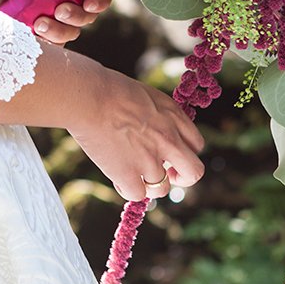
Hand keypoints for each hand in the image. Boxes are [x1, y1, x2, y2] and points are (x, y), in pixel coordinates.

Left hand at [0, 0, 114, 45]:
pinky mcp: (46, 40)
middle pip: (90, 15)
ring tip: (40, 23)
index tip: (89, 2)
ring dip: (61, 30)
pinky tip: (33, 34)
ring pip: (73, 32)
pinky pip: (56, 45)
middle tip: (60, 10)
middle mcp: (71, 3)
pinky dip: (48, 41)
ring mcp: (59, 23)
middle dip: (79, 15)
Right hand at [67, 68, 205, 202]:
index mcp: (174, 116)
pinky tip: (117, 177)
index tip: (170, 154)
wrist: (87, 96)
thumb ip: (157, 117)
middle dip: (182, 177)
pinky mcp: (129, 173)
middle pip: (194, 172)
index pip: (196, 145)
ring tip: (132, 174)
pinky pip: (137, 194)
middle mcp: (168, 139)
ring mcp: (150, 159)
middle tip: (168, 175)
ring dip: (149, 184)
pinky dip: (127, 189)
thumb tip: (153, 133)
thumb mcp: (145, 96)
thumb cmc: (107, 89)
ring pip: (163, 189)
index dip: (184, 153)